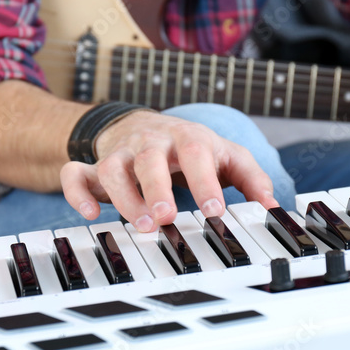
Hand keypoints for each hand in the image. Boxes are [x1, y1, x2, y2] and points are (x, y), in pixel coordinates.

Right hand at [59, 111, 277, 231]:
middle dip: (157, 188)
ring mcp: (121, 154)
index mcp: (187, 139)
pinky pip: (76, 173)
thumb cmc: (191, 148)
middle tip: (167, 217)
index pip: (197, 154)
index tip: (215, 212)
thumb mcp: (226, 155)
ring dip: (124, 197)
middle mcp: (151, 143)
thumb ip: (250, 178)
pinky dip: (76, 191)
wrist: (144, 125)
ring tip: (142, 225)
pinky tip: (90, 214)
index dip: (205, 182)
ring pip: (112, 168)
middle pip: (149, 157)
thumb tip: (273, 206)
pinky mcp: (95, 167)